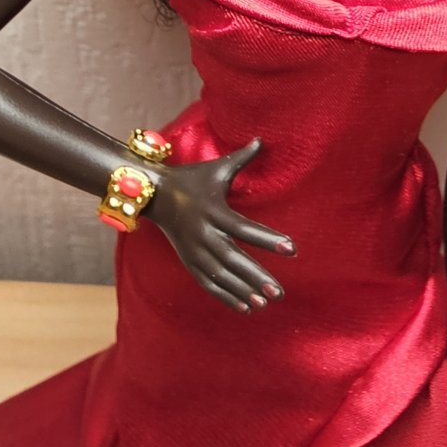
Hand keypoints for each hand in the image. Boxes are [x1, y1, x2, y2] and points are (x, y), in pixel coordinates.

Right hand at [149, 137, 295, 314]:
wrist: (154, 194)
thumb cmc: (192, 179)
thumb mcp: (217, 168)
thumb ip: (242, 157)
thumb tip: (262, 139)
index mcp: (214, 211)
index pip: (245, 229)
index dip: (268, 239)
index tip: (292, 249)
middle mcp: (203, 234)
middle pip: (233, 259)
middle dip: (257, 276)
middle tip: (279, 291)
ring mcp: (194, 251)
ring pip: (221, 275)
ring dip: (243, 290)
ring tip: (265, 302)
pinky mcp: (188, 261)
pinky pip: (208, 283)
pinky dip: (225, 296)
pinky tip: (245, 307)